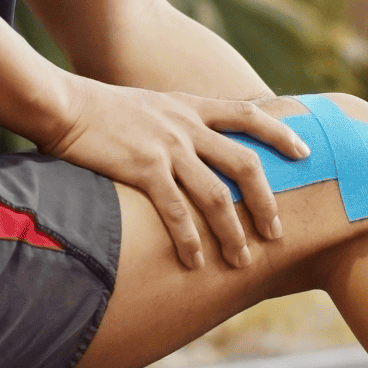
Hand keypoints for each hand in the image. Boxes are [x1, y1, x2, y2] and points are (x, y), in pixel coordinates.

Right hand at [37, 79, 308, 268]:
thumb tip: (193, 149)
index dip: (281, 133)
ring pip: (216, 195)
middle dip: (266, 202)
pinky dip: (190, 239)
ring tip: (241, 260)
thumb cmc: (99, 112)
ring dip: (233, 232)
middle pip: (246, 164)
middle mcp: (187, 126)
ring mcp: (167, 147)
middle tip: (277, 232)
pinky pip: (176, 211)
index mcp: (191, 109)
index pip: (249, 115)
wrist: (63, 105)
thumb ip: (176, 125)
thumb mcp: (150, 106)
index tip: (305, 153)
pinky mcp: (143, 168)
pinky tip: (196, 262)